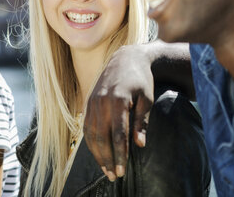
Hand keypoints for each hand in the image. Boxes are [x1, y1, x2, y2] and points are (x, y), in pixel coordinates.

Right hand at [83, 44, 153, 181]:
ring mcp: (92, 101)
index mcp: (118, 100)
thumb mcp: (147, 99)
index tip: (122, 171)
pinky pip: (86, 127)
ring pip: (91, 134)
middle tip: (113, 176)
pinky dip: (90, 142)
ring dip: (97, 154)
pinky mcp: (88, 102)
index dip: (119, 154)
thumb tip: (139, 145)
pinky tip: (97, 154)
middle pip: (101, 137)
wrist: (125, 58)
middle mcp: (102, 101)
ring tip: (105, 170)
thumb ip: (142, 122)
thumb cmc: (140, 80)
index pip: (118, 134)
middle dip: (107, 159)